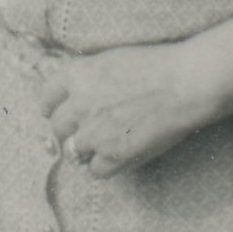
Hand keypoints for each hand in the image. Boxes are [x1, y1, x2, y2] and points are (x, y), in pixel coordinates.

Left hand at [43, 41, 214, 176]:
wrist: (186, 83)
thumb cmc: (158, 67)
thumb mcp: (112, 60)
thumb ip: (88, 78)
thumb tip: (73, 95)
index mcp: (77, 75)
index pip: (46, 97)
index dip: (53, 107)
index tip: (60, 112)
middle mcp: (78, 104)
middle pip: (57, 127)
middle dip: (71, 130)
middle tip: (92, 129)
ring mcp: (93, 132)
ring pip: (73, 151)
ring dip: (87, 150)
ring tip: (110, 143)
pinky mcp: (111, 155)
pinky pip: (95, 171)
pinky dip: (105, 167)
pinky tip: (120, 156)